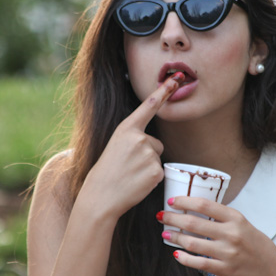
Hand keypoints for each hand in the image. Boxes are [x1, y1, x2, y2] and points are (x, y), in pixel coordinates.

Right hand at [80, 73, 183, 219]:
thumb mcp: (115, 146)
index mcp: (126, 129)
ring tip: (130, 175)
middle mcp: (139, 138)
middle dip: (146, 154)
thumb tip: (152, 146)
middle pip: (156, 143)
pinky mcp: (156, 171)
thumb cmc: (106, 172)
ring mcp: (148, 155)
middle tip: (127, 166)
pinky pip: (159, 172)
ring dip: (147, 167)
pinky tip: (136, 183)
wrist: (101, 197)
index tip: (175, 79)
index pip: (148, 106)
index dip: (163, 92)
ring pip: (157, 158)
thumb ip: (134, 139)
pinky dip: (150, 179)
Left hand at [159, 196, 275, 275]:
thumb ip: (223, 217)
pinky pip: (198, 263)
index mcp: (236, 218)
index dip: (185, 201)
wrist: (269, 270)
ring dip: (175, 237)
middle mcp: (231, 234)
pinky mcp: (223, 269)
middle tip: (162, 216)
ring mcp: (227, 253)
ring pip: (192, 243)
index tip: (172, 201)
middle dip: (173, 218)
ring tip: (166, 234)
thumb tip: (195, 208)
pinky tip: (176, 253)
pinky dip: (184, 258)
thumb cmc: (255, 244)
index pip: (205, 205)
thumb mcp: (243, 224)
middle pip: (194, 223)